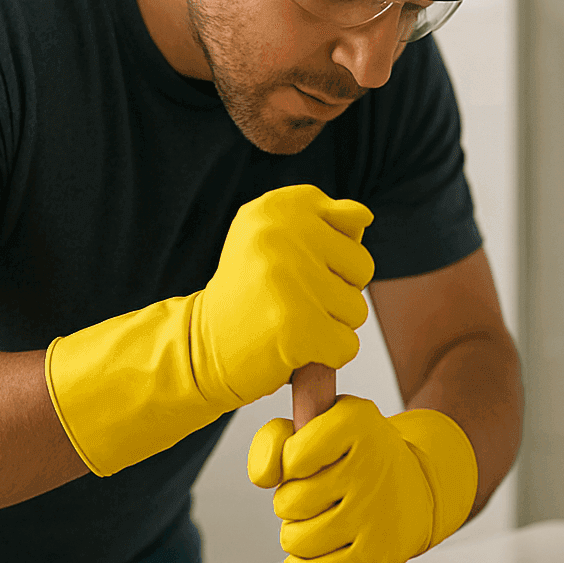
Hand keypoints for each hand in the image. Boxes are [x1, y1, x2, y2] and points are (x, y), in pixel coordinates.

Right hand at [192, 185, 374, 406]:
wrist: (200, 346)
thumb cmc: (248, 293)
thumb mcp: (275, 237)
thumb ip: (325, 218)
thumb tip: (364, 215)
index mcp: (276, 207)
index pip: (352, 222)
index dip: (332, 254)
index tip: (292, 266)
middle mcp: (279, 234)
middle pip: (361, 267)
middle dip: (337, 292)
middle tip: (293, 300)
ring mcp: (287, 280)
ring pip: (357, 309)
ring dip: (331, 325)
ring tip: (290, 322)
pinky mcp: (295, 327)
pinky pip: (346, 345)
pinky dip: (326, 355)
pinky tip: (295, 348)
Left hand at [248, 396, 477, 562]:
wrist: (419, 484)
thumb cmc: (361, 454)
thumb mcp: (321, 423)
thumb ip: (276, 438)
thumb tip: (264, 476)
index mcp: (356, 423)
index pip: (291, 456)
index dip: (289, 465)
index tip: (306, 463)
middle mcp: (371, 466)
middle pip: (289, 501)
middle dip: (290, 502)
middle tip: (315, 496)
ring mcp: (376, 514)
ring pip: (297, 538)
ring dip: (295, 534)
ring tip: (316, 521)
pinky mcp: (377, 555)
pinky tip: (309, 554)